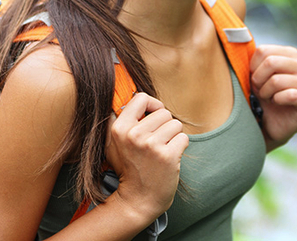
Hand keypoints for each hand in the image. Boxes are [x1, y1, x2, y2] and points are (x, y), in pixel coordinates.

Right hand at [105, 93, 188, 221]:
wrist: (138, 200)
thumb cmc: (128, 170)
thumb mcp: (113, 144)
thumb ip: (118, 120)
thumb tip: (128, 95)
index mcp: (119, 129)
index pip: (141, 98)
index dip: (152, 105)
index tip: (153, 116)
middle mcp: (134, 135)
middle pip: (163, 112)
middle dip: (164, 126)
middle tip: (156, 143)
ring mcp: (151, 145)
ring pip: (175, 124)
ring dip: (173, 137)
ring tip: (162, 151)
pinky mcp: (168, 156)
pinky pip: (183, 138)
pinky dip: (180, 147)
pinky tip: (170, 158)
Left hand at [250, 44, 296, 150]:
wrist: (270, 123)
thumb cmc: (262, 95)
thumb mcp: (255, 75)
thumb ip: (251, 59)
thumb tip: (238, 43)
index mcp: (290, 54)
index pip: (264, 50)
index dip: (253, 67)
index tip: (253, 78)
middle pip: (271, 62)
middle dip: (258, 80)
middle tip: (259, 90)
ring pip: (278, 80)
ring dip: (266, 93)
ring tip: (268, 98)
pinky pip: (290, 95)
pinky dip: (277, 100)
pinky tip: (278, 103)